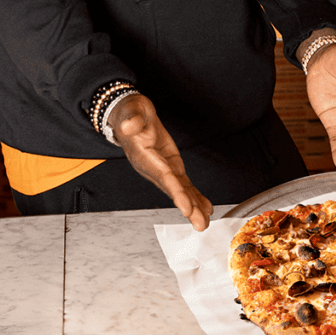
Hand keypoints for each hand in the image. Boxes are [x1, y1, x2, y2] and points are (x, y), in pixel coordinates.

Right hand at [107, 94, 212, 230]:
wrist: (131, 114)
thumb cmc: (130, 113)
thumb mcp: (131, 111)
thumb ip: (132, 119)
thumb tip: (130, 125)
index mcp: (145, 157)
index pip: (163, 176)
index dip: (176, 192)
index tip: (186, 208)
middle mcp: (154, 168)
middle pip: (173, 190)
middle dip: (187, 207)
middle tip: (201, 223)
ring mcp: (163, 169)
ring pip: (180, 190)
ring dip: (193, 207)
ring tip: (205, 221)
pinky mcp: (171, 166)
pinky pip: (183, 183)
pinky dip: (194, 196)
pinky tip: (204, 207)